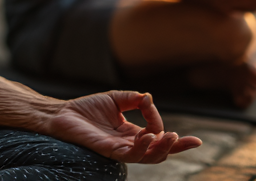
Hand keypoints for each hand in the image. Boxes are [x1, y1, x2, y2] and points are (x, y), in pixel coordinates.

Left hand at [44, 91, 201, 163]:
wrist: (62, 114)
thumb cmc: (86, 109)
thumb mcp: (116, 99)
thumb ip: (134, 99)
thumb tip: (150, 98)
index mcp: (132, 133)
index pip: (157, 134)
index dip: (160, 122)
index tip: (149, 103)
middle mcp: (129, 144)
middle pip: (159, 152)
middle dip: (178, 147)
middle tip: (193, 142)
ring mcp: (120, 149)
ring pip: (148, 157)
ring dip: (163, 149)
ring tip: (172, 137)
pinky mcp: (108, 151)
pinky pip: (129, 154)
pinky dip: (141, 147)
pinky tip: (146, 135)